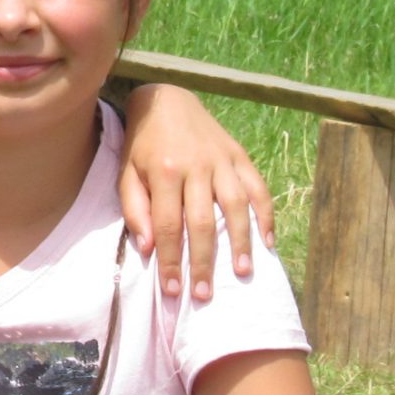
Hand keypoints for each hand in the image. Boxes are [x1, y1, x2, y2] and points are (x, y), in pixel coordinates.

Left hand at [118, 85, 273, 300]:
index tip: (172, 290)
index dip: (171, 261)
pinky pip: (258, 188)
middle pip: (203, 223)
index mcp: (165, 172)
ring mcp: (222, 161)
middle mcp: (197, 167)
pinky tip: (268, 243)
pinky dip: (265, 216)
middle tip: (204, 295)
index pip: (168, 226)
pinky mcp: (240, 155)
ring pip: (236, 207)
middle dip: (203, 263)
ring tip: (242, 274)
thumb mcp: (127, 172)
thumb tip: (149, 248)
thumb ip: (135, 209)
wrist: (167, 99)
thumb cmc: (143, 144)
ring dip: (240, 243)